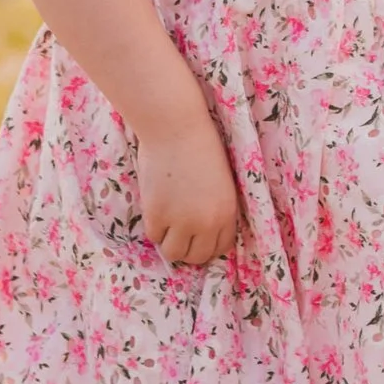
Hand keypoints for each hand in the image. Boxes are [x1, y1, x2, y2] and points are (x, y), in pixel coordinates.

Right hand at [136, 108, 241, 266]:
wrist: (175, 127)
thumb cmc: (200, 144)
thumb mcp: (220, 181)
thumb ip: (215, 207)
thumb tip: (201, 231)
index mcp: (228, 212)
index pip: (221, 247)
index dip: (208, 243)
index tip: (198, 236)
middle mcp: (208, 223)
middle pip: (197, 256)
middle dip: (189, 247)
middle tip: (179, 232)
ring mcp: (181, 221)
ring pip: (174, 253)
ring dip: (170, 241)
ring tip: (167, 222)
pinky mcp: (157, 215)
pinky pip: (154, 236)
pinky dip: (154, 226)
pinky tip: (156, 207)